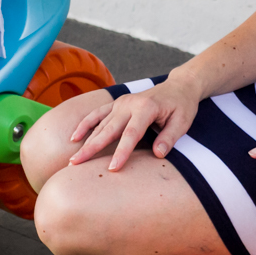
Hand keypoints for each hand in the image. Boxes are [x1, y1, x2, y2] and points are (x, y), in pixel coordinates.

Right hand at [68, 75, 201, 171]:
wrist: (179, 86)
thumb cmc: (182, 106)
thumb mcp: (182, 122)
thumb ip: (169, 138)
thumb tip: (158, 154)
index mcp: (146, 108)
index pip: (131, 134)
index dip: (121, 152)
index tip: (112, 168)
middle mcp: (129, 104)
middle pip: (108, 129)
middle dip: (92, 148)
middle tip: (76, 164)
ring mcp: (121, 103)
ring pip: (100, 123)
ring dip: (85, 140)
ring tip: (73, 159)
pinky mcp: (117, 104)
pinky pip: (98, 114)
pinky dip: (85, 124)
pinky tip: (74, 137)